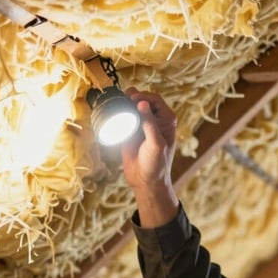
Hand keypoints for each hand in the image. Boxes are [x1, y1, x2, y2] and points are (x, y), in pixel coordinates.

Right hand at [120, 89, 179, 227]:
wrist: (145, 181)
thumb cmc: (156, 164)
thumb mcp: (155, 144)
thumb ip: (149, 124)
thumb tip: (142, 103)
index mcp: (166, 120)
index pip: (155, 99)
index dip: (144, 96)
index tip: (133, 99)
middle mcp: (155, 120)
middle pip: (143, 99)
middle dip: (132, 96)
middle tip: (123, 100)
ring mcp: (142, 125)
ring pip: (132, 106)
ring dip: (124, 103)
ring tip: (116, 104)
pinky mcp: (130, 131)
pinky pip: (123, 117)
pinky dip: (118, 112)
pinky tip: (112, 112)